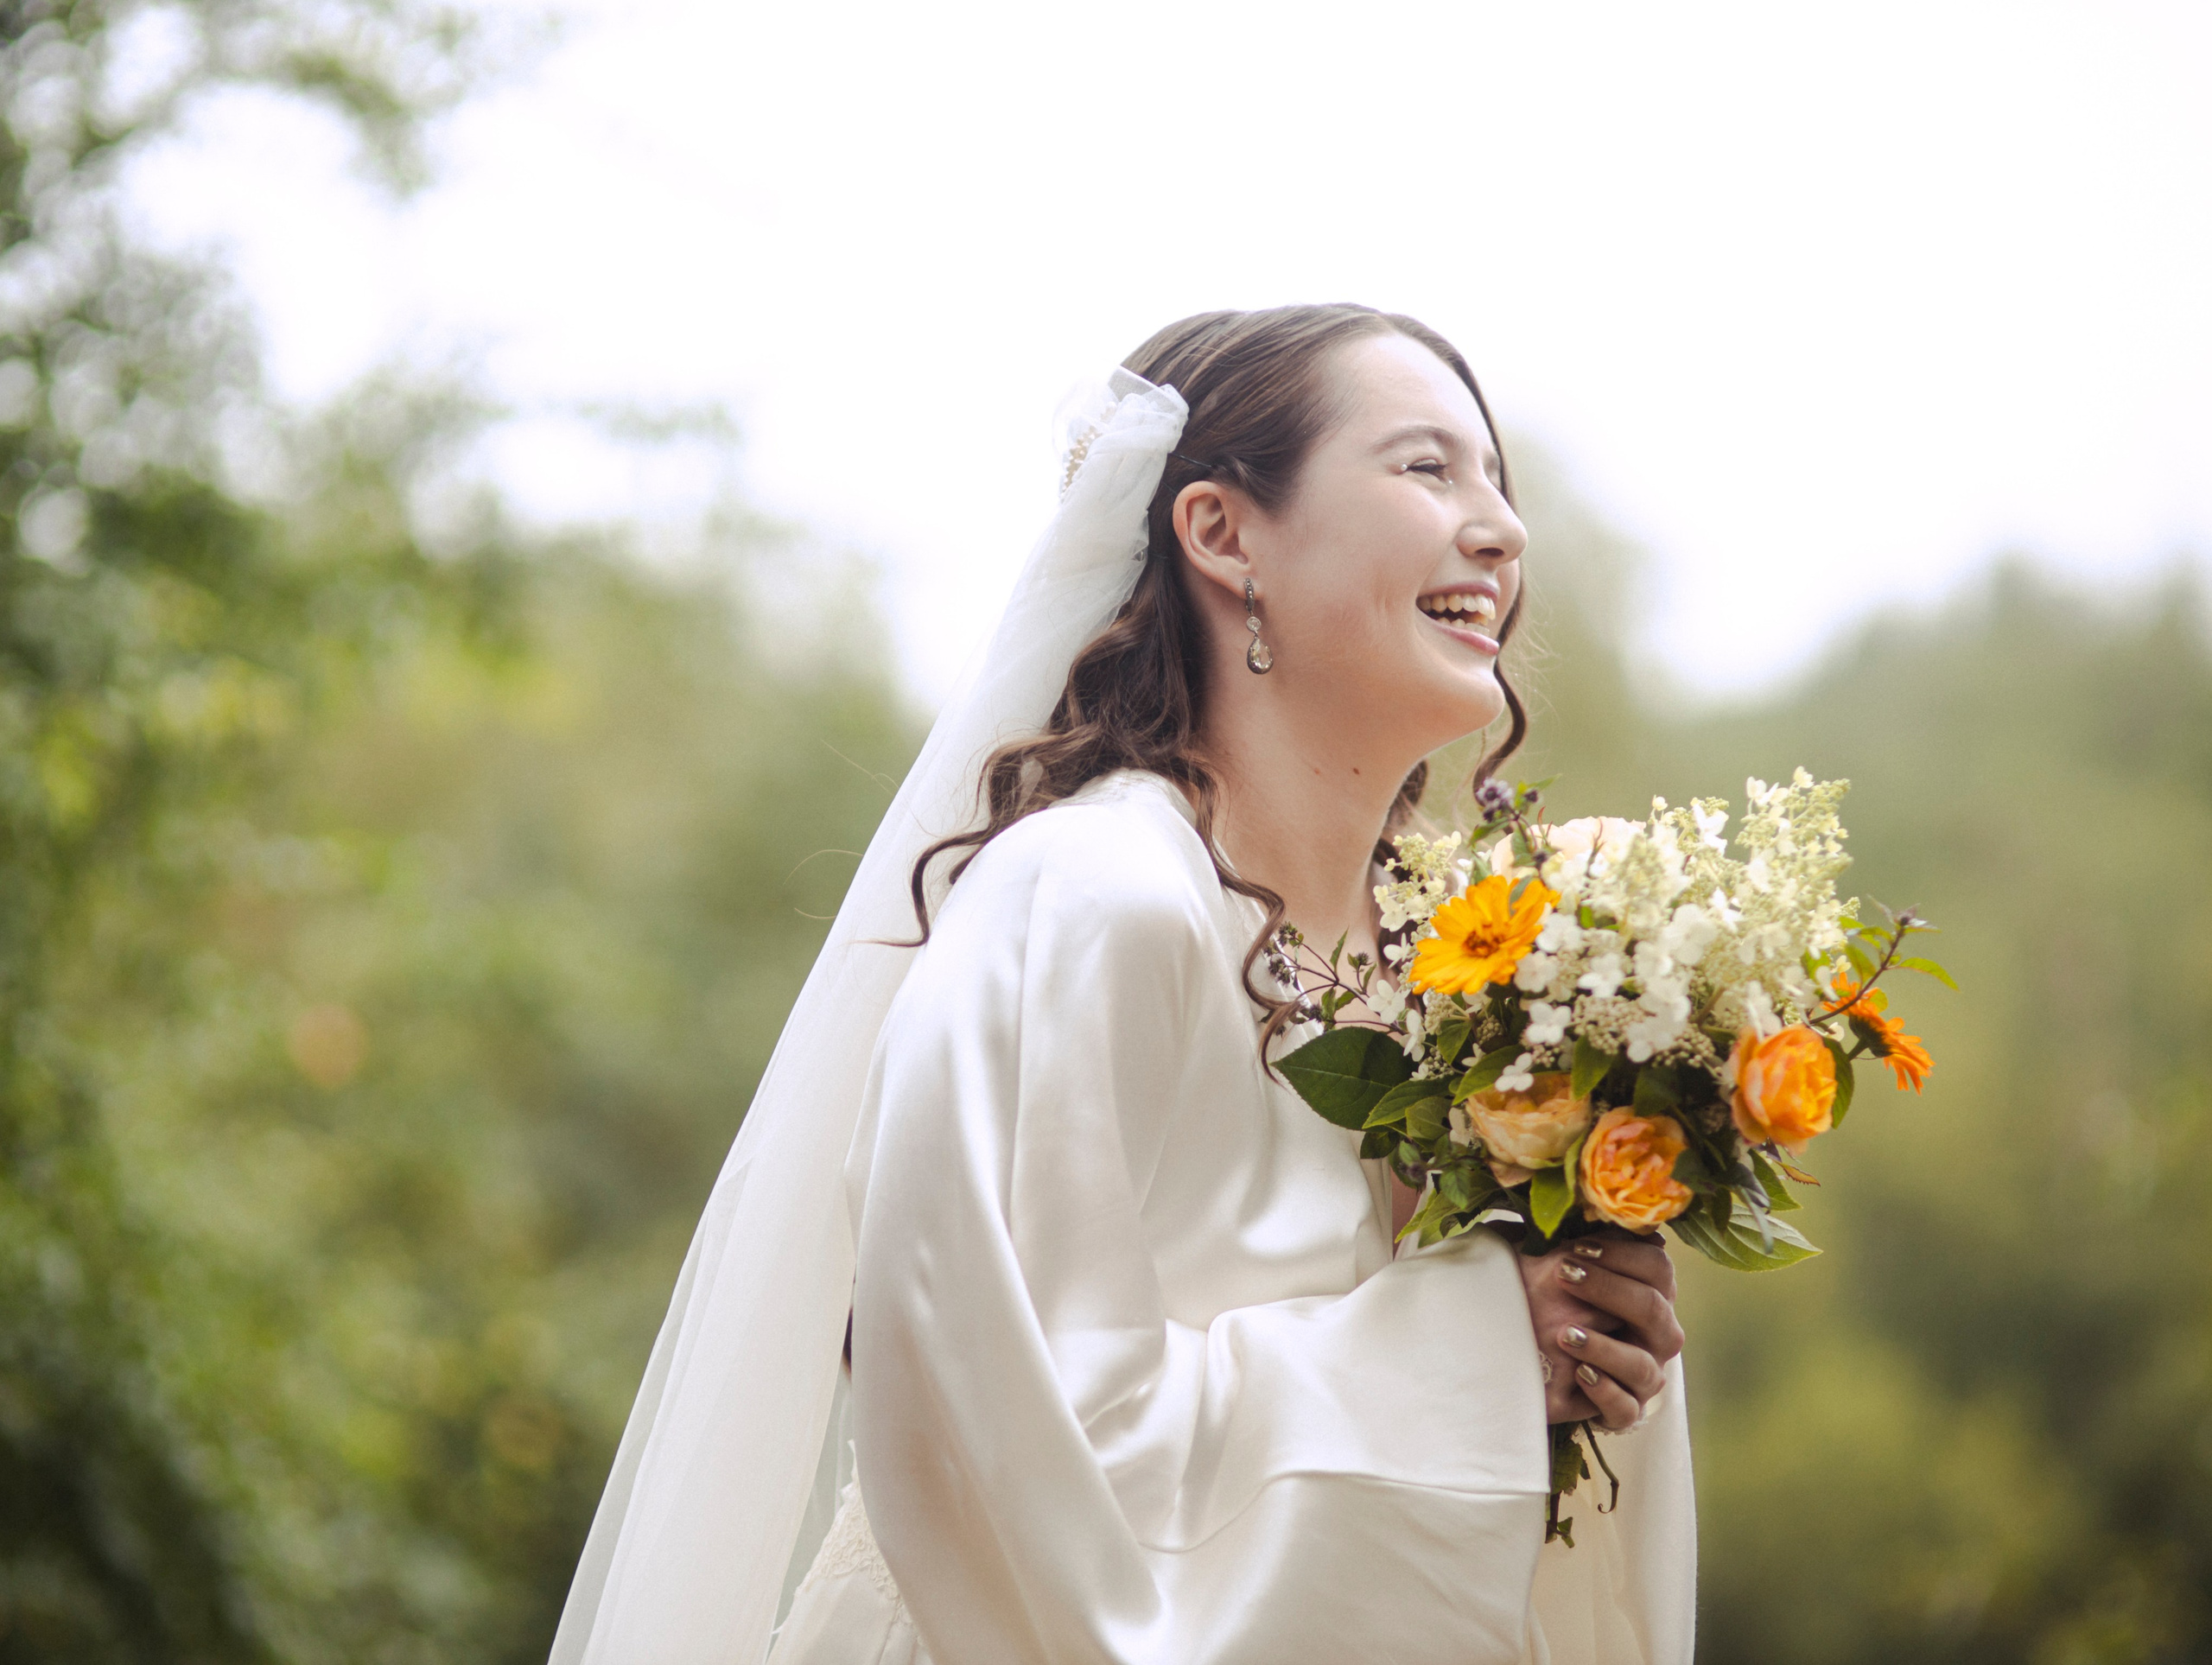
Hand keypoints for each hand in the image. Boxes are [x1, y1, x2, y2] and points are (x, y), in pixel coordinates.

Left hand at [1514, 1230, 1683, 1429]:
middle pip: (1654, 1309)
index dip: (1621, 1255)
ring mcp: (1645, 1375)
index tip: (1576, 1249)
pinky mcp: (1625, 1410)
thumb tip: (1581, 1204)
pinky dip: (1605, 1393)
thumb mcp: (1556, 1263)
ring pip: (1645, 1366)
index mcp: (1651, 1292)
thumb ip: (1573, 1237)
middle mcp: (1658, 1334)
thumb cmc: (1550, 1296)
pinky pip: (1628, 1410)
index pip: (1657, 1267)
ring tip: (1563, 1335)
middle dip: (1608, 1289)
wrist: (1530, 1352)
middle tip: (1563, 1276)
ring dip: (1604, 1348)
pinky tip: (1579, 1375)